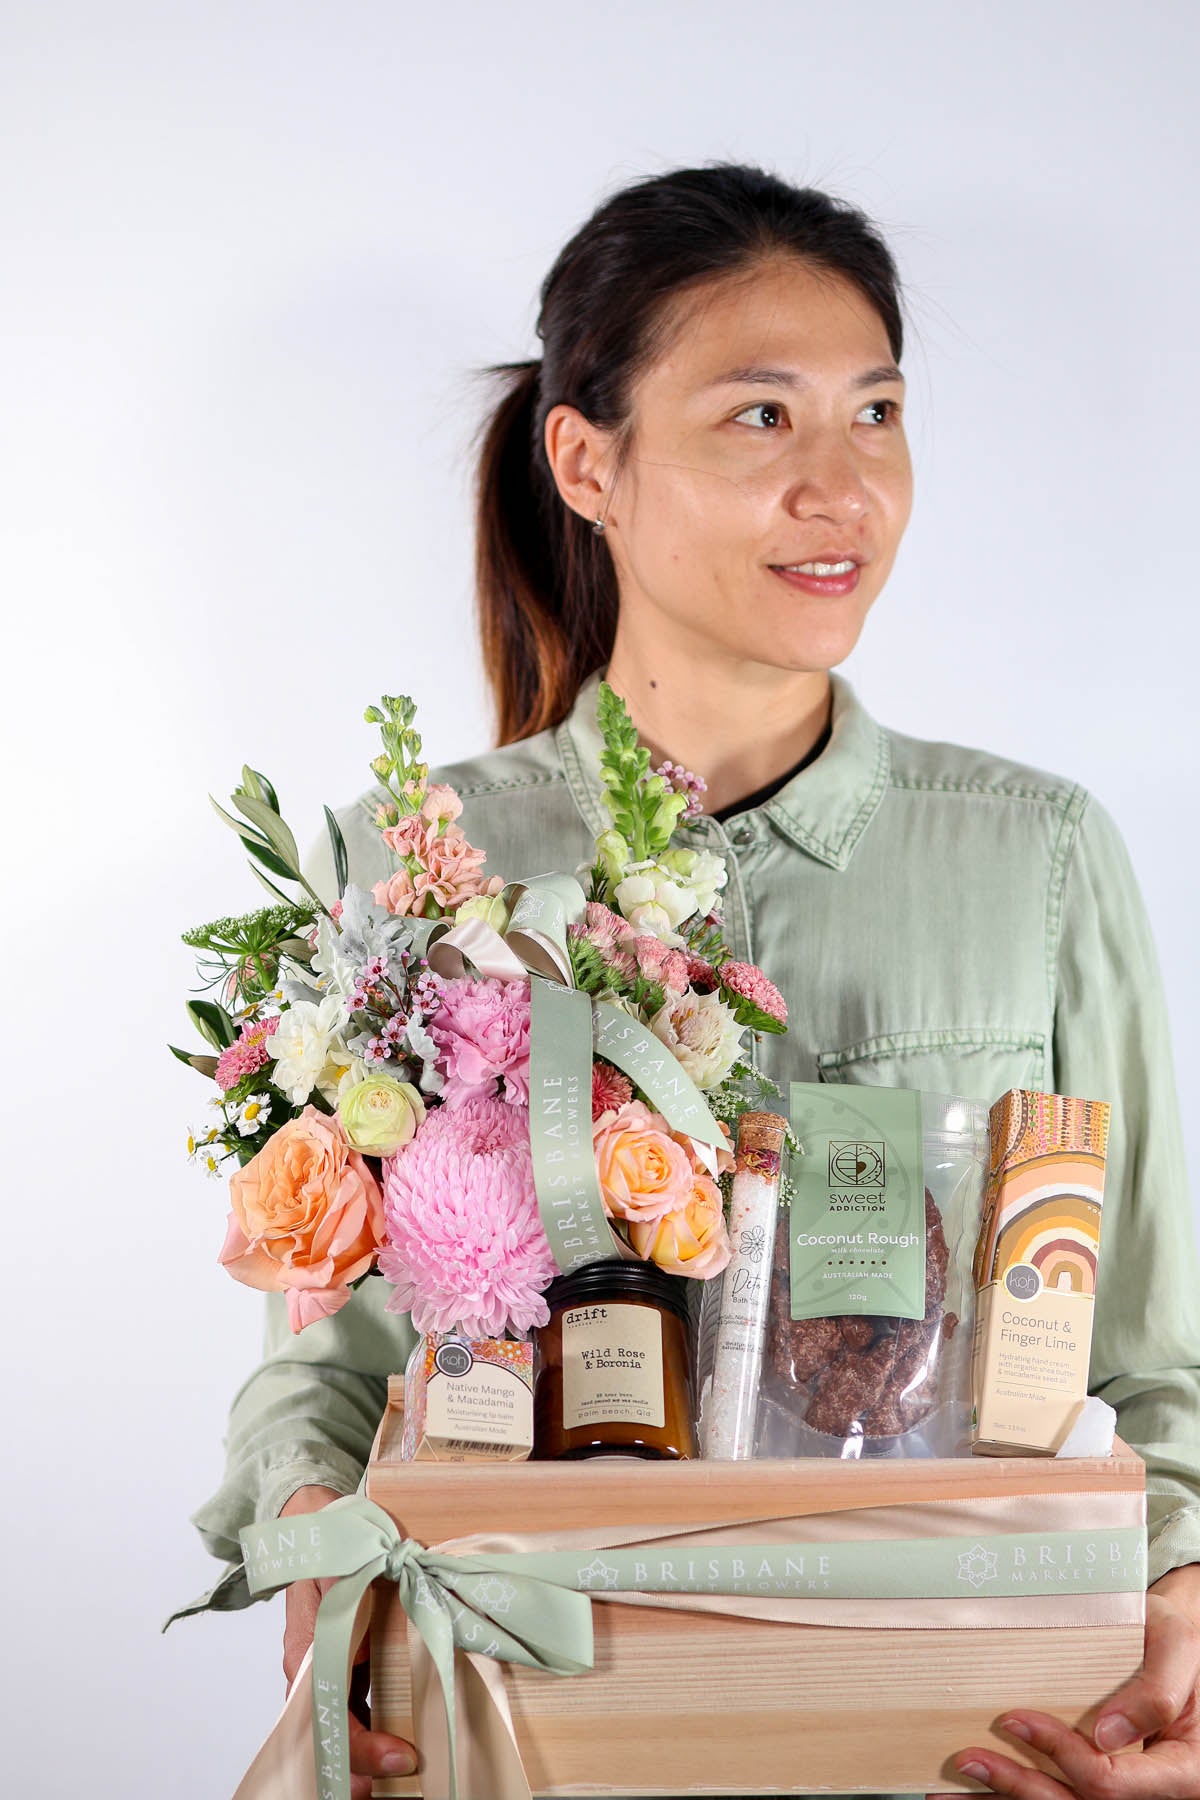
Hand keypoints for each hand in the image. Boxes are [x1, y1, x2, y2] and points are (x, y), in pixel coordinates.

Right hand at [280, 1484, 418, 1797]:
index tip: (402, 1756)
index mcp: (308, 1654)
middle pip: (336, 1732)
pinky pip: (363, 1698)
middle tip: (404, 1781)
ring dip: (374, 1748)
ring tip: (409, 1771)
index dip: (364, 1746)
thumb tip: (390, 1625)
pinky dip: (382, 1720)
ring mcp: (333, 1666)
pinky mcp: (352, 1658)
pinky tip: (409, 1730)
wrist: (318, 1519)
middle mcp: (315, 1669)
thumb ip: (366, 1598)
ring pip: (348, 1721)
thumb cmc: (333, 1541)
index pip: (332, 1718)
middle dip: (365, 1766)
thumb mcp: (348, 1566)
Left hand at [929, 1564, 1199, 1798]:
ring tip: (957, 1788)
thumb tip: (1107, 1734)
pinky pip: (1060, 1796)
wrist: (1171, 1647)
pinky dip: (1012, 1796)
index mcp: (1182, 1770)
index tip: (1016, 1719)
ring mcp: (1127, 1792)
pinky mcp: (1099, 1784)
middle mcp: (1154, 1792)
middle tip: (970, 1758)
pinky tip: (975, 1793)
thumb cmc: (1170, 1640)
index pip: (1112, 1781)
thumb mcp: (1176, 1645)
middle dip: (1020, 1787)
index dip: (1060, 1754)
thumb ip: (1156, 1691)